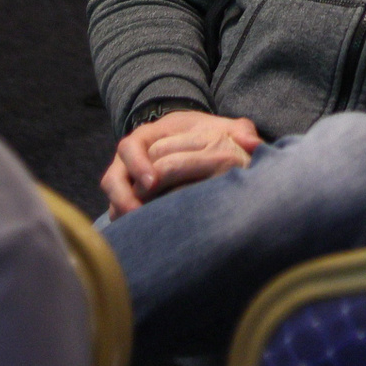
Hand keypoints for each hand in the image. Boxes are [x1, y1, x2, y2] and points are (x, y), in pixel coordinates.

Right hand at [101, 111, 261, 217]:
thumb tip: (252, 141)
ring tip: (138, 227)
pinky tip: (140, 236)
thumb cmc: (207, 137)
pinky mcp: (129, 200)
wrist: (193, 145)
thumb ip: (239, 131)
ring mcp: (127, 180)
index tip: (153, 182)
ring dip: (122, 212)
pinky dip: (126, 223)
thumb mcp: (222, 129)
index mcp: (147, 137)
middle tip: (139, 211)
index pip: (132, 147)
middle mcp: (131, 159)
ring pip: (112, 197)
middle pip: (114, 176)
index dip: (139, 165)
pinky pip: (118, 212)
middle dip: (125, 195)